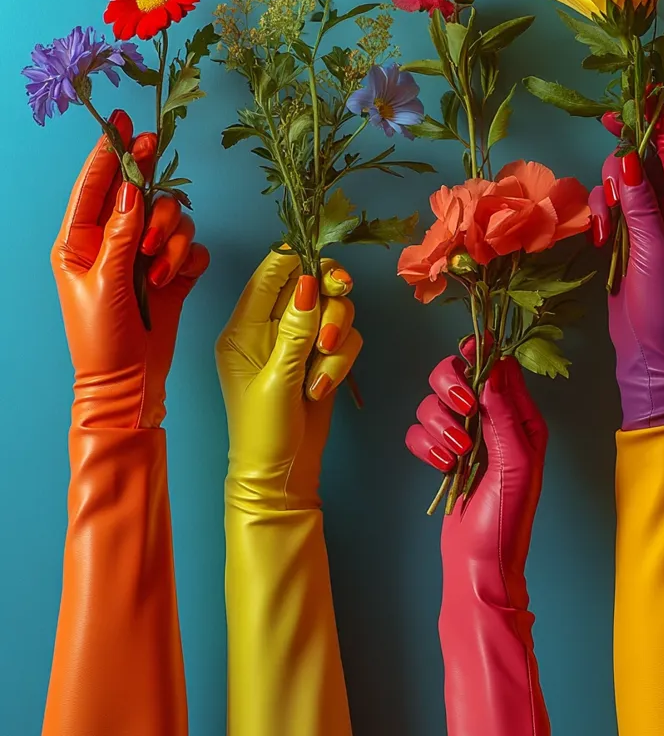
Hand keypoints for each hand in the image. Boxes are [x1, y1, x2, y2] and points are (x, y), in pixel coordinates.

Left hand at [52, 110, 208, 429]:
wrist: (131, 383)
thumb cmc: (102, 339)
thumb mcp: (104, 283)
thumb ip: (119, 233)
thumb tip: (130, 188)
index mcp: (80, 240)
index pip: (94, 185)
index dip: (108, 152)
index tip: (123, 120)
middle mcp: (114, 241)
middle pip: (142, 194)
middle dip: (153, 206)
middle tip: (152, 221)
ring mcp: (145, 256)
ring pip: (172, 217)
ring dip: (171, 238)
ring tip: (157, 269)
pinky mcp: (173, 273)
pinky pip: (192, 245)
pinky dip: (186, 258)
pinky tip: (174, 279)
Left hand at [215, 250, 361, 506]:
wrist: (282, 475)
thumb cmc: (264, 432)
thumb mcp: (277, 380)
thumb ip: (295, 331)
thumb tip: (309, 282)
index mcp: (244, 326)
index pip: (270, 272)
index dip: (299, 260)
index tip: (325, 269)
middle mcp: (272, 327)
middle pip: (311, 282)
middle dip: (329, 295)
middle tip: (341, 294)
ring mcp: (300, 342)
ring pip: (334, 309)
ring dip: (337, 335)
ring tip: (321, 373)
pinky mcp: (323, 357)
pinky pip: (347, 337)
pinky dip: (342, 360)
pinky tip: (323, 387)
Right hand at [406, 352, 546, 602]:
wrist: (479, 565)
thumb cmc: (507, 520)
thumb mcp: (515, 464)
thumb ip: (504, 413)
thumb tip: (494, 365)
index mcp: (521, 418)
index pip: (498, 367)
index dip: (480, 354)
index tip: (468, 353)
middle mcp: (492, 421)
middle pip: (455, 373)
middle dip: (451, 389)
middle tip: (462, 413)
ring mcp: (465, 438)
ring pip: (432, 402)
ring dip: (438, 427)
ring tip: (455, 457)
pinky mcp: (441, 454)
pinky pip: (418, 431)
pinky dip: (424, 447)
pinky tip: (442, 468)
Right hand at [590, 106, 663, 429]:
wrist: (649, 350)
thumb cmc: (662, 306)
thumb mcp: (653, 253)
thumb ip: (641, 205)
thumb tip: (629, 162)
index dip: (659, 121)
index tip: (638, 93)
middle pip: (651, 159)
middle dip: (626, 160)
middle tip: (610, 150)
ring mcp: (653, 221)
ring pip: (627, 181)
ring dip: (612, 195)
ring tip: (609, 228)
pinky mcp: (631, 234)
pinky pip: (614, 205)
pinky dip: (604, 215)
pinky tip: (602, 239)